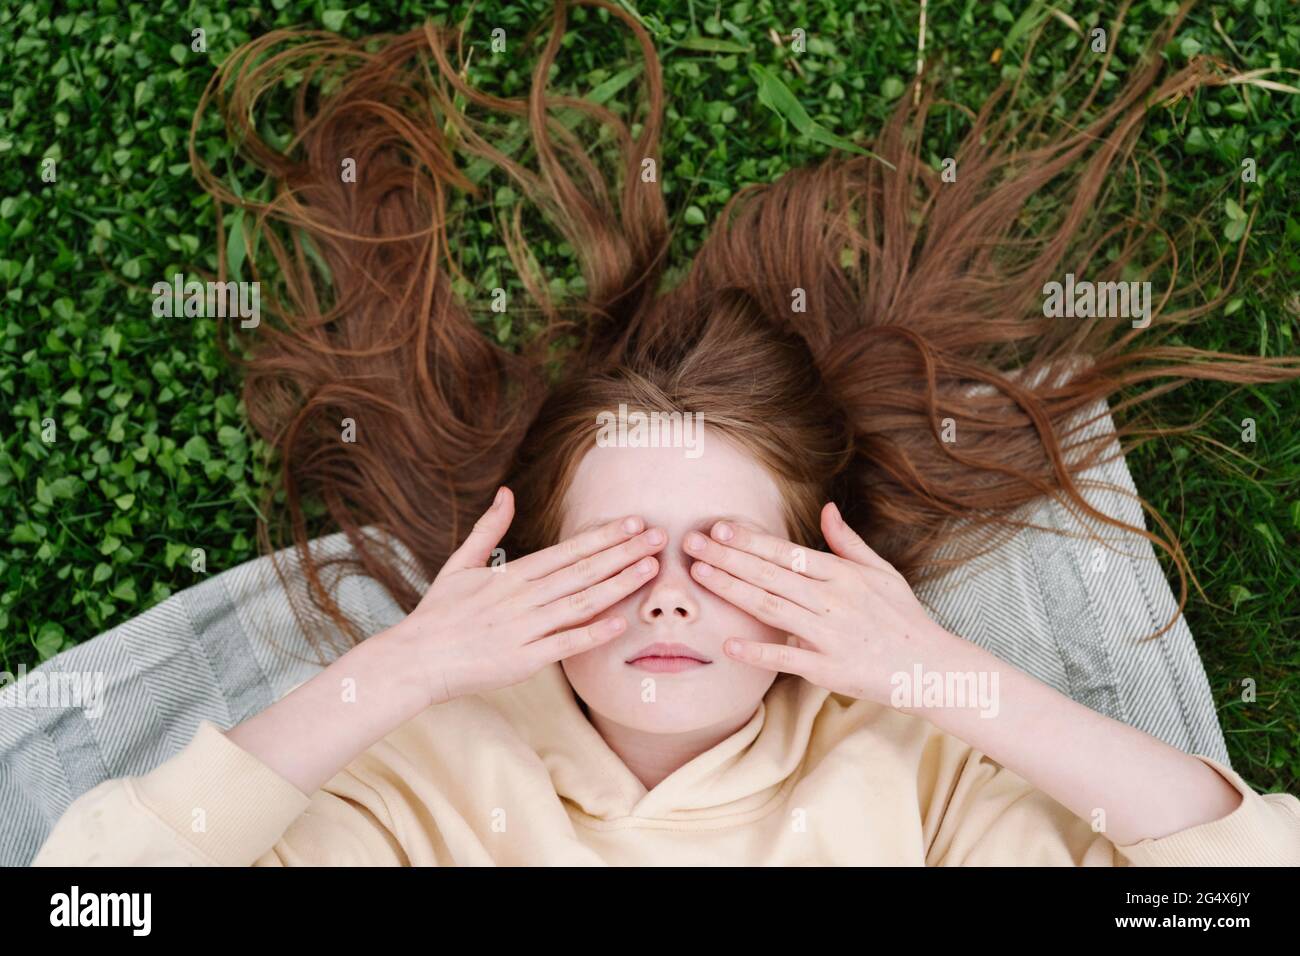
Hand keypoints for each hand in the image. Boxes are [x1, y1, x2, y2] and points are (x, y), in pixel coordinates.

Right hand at [397, 487, 665, 704]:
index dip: (604, 536)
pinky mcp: (523, 659)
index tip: (634, 522)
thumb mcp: (460, 564)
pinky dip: (593, 632)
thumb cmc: (438, 614)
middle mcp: (522, 597)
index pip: (567, 550)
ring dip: (618, 585)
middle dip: (624, 552)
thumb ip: (487, 528)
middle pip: (582, 571)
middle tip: (659, 537)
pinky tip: (620, 621)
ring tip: (650, 570)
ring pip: (580, 602)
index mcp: (510, 575)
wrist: (415, 660)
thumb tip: (506, 492)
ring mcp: (524, 628)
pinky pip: (564, 644)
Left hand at [682, 501, 956, 707]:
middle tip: (691, 543)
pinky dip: (758, 652)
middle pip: (771, 575)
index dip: (751, 540)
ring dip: (732, 590)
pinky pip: (788, 659)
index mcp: (844, 575)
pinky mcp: (829, 670)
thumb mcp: (882, 572)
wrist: (932, 668)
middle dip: (728, 557)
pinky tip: (728, 644)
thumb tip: (826, 509)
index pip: (787, 553)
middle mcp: (834, 600)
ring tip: (700, 575)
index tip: (719, 527)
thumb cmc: (903, 618)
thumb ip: (848, 542)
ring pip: (772, 608)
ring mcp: (830, 636)